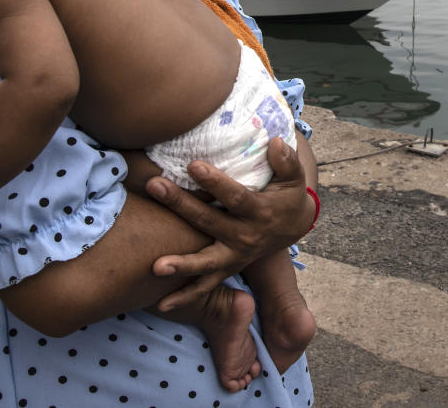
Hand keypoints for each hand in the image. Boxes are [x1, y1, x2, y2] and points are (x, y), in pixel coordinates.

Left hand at [144, 137, 314, 310]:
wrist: (292, 226)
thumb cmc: (286, 194)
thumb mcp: (293, 178)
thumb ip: (286, 161)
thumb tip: (275, 142)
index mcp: (260, 211)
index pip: (235, 197)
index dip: (215, 182)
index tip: (193, 165)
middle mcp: (245, 236)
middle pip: (209, 221)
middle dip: (180, 204)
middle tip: (154, 186)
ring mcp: (234, 256)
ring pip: (205, 262)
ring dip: (181, 265)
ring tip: (156, 267)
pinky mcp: (227, 268)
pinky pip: (205, 287)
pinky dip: (185, 297)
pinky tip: (160, 305)